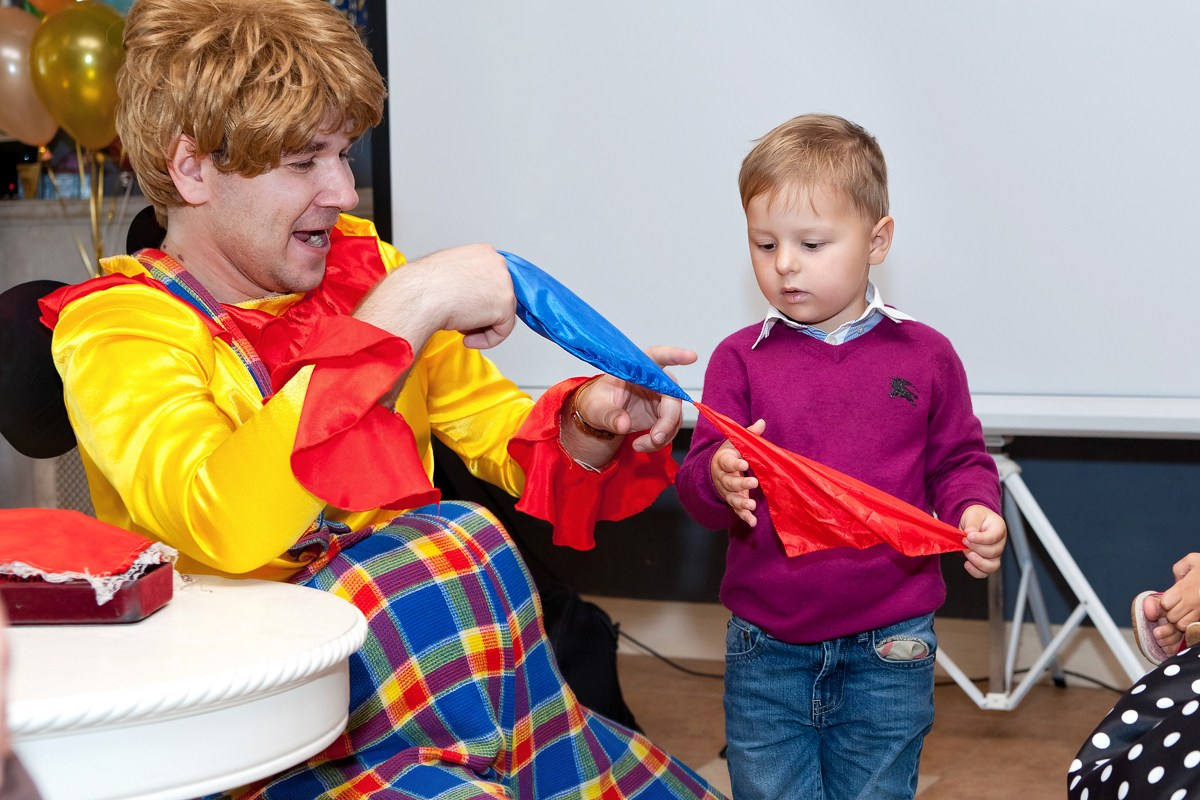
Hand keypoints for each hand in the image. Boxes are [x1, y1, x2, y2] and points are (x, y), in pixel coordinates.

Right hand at [357, 244, 515, 350]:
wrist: (418, 296)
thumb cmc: (423, 286)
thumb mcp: (449, 274)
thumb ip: (466, 281)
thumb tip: (472, 294)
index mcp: (483, 252)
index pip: (494, 280)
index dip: (481, 299)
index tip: (470, 309)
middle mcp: (497, 263)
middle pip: (499, 296)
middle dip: (482, 313)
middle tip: (462, 320)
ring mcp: (504, 282)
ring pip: (502, 314)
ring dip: (481, 326)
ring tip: (460, 328)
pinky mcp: (505, 304)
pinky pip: (503, 330)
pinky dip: (487, 340)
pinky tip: (468, 339)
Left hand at [574, 346, 697, 453]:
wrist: (598, 417)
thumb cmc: (597, 402)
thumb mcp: (596, 407)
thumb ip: (609, 415)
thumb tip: (623, 424)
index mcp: (637, 368)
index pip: (657, 356)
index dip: (675, 355)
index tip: (691, 357)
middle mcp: (653, 380)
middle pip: (672, 395)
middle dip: (668, 419)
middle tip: (656, 437)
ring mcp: (660, 397)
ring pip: (674, 416)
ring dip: (662, 434)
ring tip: (639, 445)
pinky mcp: (661, 414)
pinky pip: (669, 429)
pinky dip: (658, 441)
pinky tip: (640, 444)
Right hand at [710, 418, 765, 526]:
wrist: (713, 469)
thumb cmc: (728, 454)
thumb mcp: (734, 442)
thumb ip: (749, 434)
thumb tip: (762, 422)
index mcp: (723, 461)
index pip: (727, 462)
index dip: (735, 464)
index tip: (744, 463)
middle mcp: (723, 478)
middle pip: (729, 482)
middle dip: (741, 484)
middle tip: (753, 483)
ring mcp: (727, 491)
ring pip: (732, 498)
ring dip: (741, 503)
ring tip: (751, 506)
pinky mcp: (732, 501)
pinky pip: (736, 510)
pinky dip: (744, 517)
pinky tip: (752, 522)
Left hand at [960, 504, 1005, 577]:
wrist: (973, 521)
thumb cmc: (976, 517)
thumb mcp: (973, 514)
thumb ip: (972, 523)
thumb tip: (970, 533)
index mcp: (999, 528)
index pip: (994, 537)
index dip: (981, 539)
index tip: (968, 536)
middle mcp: (1000, 543)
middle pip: (992, 552)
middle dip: (975, 548)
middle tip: (964, 540)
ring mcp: (995, 554)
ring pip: (991, 566)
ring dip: (977, 562)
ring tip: (966, 552)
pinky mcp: (988, 562)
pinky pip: (984, 573)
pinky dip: (975, 571)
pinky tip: (966, 563)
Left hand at [1158, 553, 1199, 632]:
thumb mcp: (1193, 560)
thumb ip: (1179, 570)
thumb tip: (1176, 581)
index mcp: (1187, 587)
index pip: (1165, 604)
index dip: (1166, 602)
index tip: (1172, 597)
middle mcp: (1194, 601)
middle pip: (1172, 617)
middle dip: (1173, 612)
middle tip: (1180, 605)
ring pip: (1183, 625)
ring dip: (1182, 620)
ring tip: (1188, 611)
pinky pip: (1194, 627)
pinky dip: (1192, 624)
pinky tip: (1195, 615)